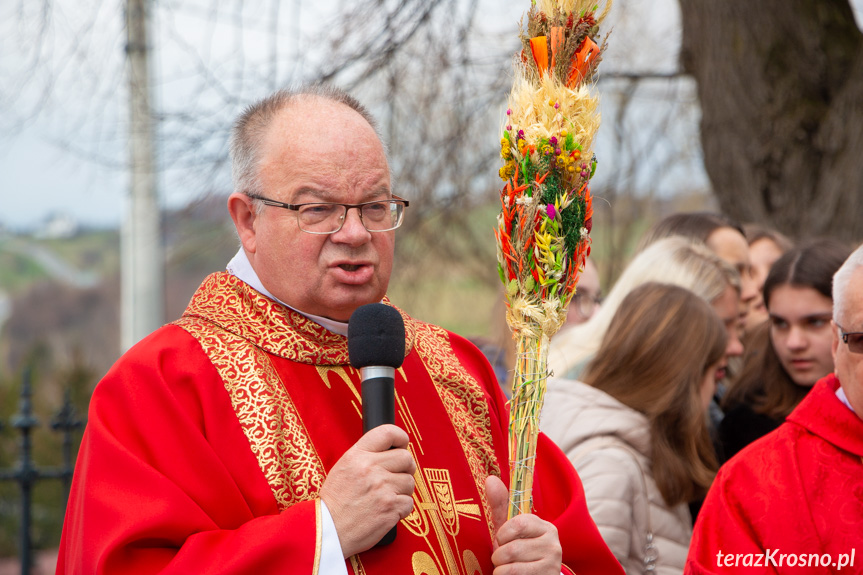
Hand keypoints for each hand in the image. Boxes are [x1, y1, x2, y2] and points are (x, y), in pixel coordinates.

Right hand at [320, 424, 415, 557]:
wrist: (327, 530)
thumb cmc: (335, 502)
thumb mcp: (343, 468)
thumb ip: (365, 456)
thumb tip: (390, 451)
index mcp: (357, 456)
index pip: (387, 432)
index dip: (401, 437)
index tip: (403, 444)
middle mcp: (370, 468)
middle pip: (406, 458)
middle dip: (406, 467)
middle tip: (398, 476)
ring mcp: (382, 488)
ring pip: (409, 481)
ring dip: (403, 490)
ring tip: (387, 497)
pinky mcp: (390, 508)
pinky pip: (409, 502)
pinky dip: (401, 508)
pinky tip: (387, 510)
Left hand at [485, 475, 562, 574]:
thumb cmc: (518, 550)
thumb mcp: (509, 529)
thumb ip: (501, 505)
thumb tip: (490, 479)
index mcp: (544, 526)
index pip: (518, 524)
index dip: (502, 534)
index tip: (502, 540)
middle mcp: (553, 543)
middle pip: (512, 548)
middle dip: (499, 555)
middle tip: (502, 558)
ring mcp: (552, 563)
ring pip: (512, 565)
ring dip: (500, 568)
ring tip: (506, 567)